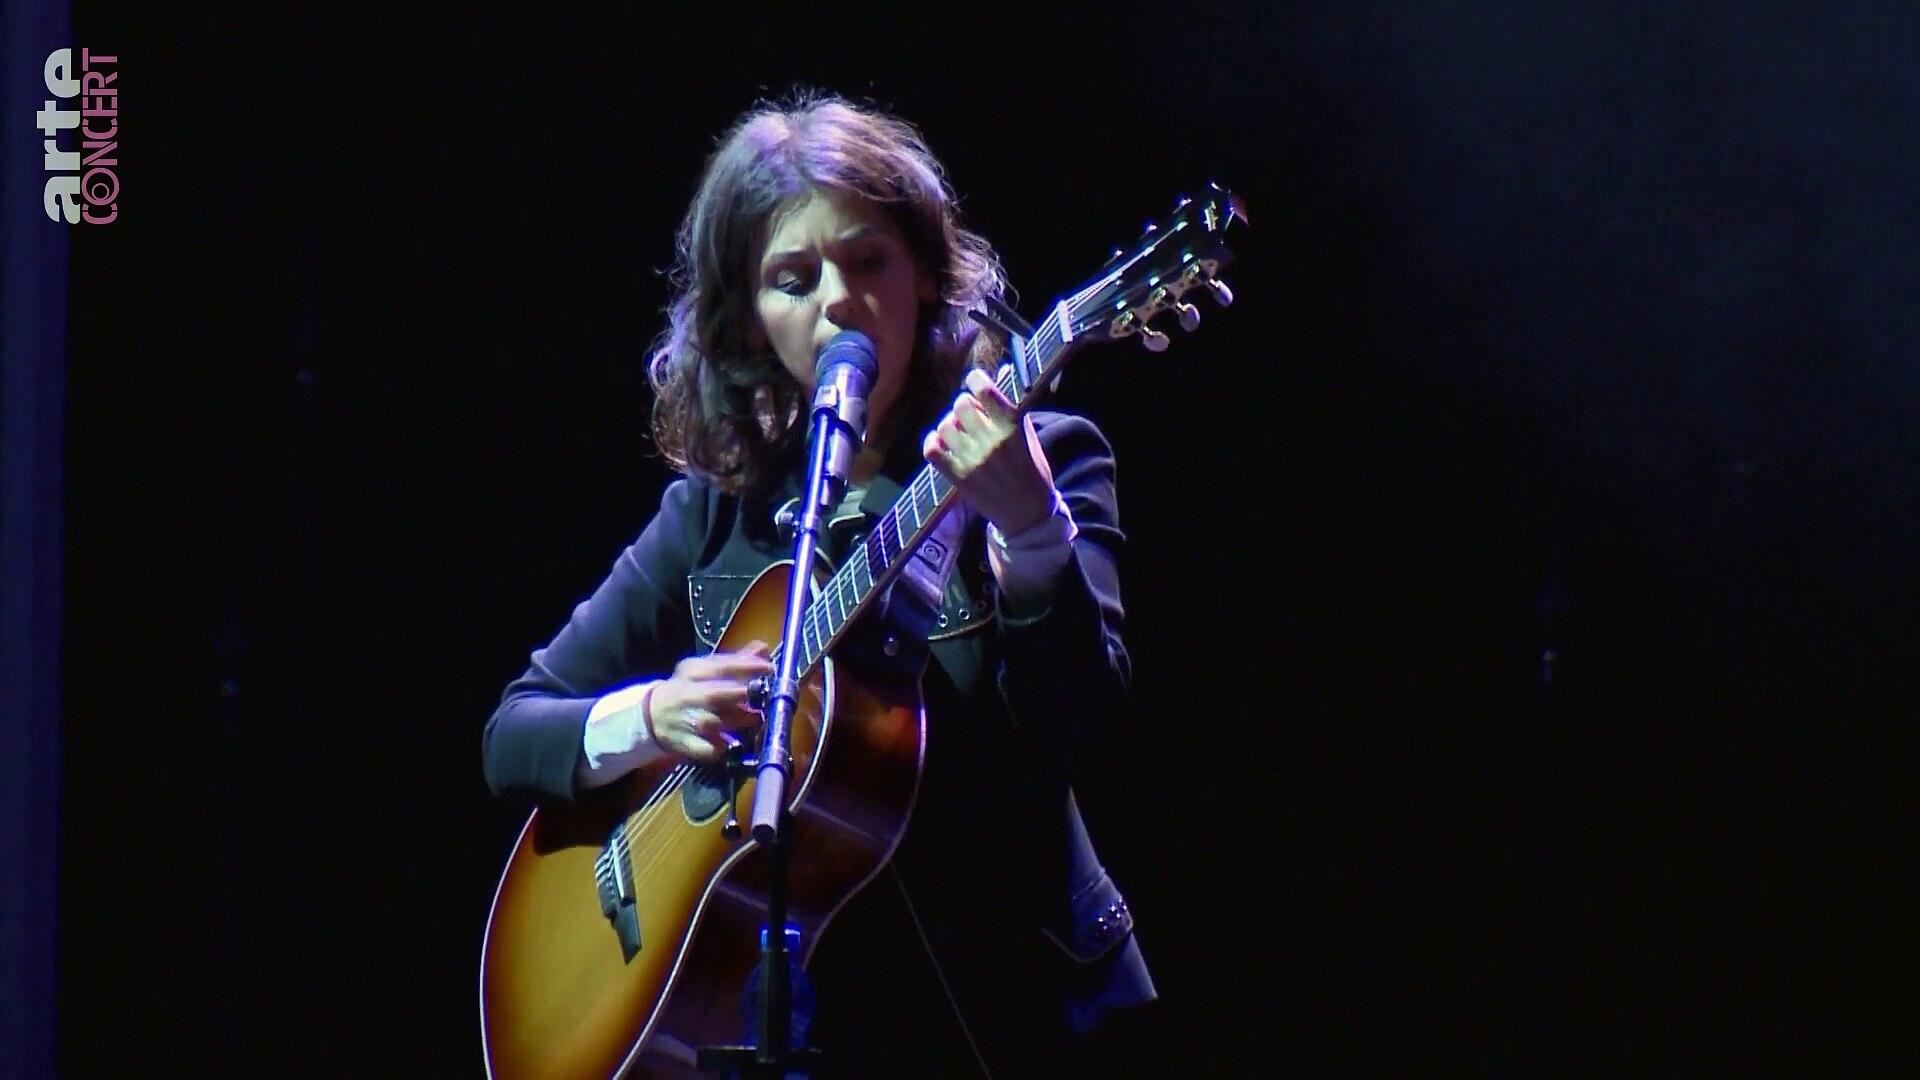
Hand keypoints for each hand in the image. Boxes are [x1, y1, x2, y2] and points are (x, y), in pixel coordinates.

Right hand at [647, 641, 772, 761]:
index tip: (768, 668)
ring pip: (711, 723)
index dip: (745, 666)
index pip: (719, 666)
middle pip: (713, 694)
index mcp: (692, 671)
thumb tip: (763, 648)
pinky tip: (731, 744)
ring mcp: (684, 721)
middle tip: (762, 696)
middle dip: (739, 695)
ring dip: (736, 721)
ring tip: (755, 718)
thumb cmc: (689, 688)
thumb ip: (736, 661)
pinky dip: (718, 748)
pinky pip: (704, 749)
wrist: (653, 714)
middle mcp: (686, 694)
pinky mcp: (684, 744)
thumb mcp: (706, 670)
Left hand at [923, 368, 1054, 534]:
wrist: (1027, 514)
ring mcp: (972, 460)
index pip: (985, 391)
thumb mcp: (1028, 437)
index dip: (976, 380)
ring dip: (950, 425)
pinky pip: (932, 449)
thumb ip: (1012, 406)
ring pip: (945, 425)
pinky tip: (941, 443)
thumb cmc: (1031, 471)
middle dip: (963, 405)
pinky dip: (933, 442)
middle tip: (970, 415)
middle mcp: (991, 441)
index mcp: (1012, 427)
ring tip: (959, 432)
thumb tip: (1000, 371)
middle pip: (960, 404)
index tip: (975, 382)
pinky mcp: (958, 477)